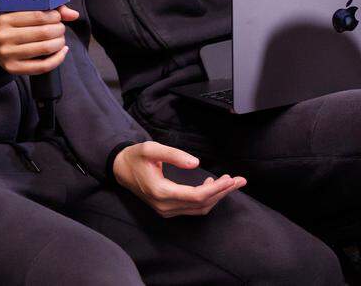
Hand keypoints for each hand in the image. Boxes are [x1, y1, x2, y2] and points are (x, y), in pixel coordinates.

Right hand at [0, 6, 76, 75]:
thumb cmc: (15, 29)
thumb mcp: (24, 15)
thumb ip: (48, 11)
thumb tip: (73, 14)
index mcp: (6, 19)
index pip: (38, 16)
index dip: (54, 16)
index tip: (57, 17)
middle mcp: (4, 36)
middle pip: (43, 32)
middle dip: (59, 30)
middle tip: (60, 29)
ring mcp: (8, 54)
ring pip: (45, 48)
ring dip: (59, 43)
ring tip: (60, 40)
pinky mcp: (14, 68)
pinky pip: (43, 66)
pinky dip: (58, 59)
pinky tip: (62, 52)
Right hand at [113, 141, 245, 217]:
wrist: (120, 169)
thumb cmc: (135, 157)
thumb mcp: (151, 149)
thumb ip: (173, 154)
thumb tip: (196, 163)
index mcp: (161, 191)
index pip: (196, 195)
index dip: (216, 188)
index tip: (231, 178)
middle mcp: (165, 206)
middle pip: (202, 204)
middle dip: (222, 192)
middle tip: (239, 180)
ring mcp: (166, 210)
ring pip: (199, 208)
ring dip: (217, 197)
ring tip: (230, 183)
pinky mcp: (167, 210)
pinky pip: (193, 208)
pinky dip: (206, 199)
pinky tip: (212, 186)